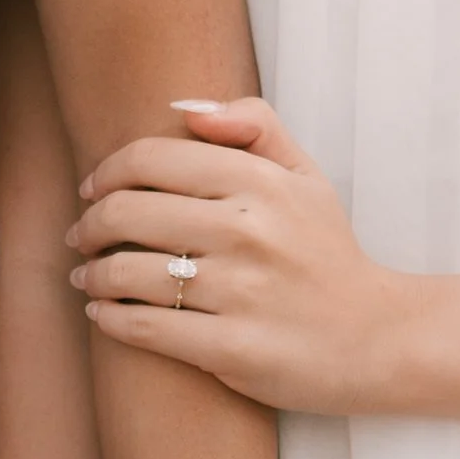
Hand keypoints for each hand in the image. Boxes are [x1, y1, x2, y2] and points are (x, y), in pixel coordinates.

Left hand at [68, 96, 430, 413]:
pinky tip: (102, 314)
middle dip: (89, 224)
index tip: (92, 189)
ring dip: (91, 275)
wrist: (379, 339)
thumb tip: (182, 107)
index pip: (150, 159)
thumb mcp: (306, 176)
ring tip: (87, 277)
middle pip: (127, 211)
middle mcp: (248, 231)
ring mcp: (239, 293)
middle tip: (80, 235)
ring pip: (126, 272)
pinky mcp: (231, 350)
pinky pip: (144, 327)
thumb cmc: (328, 253)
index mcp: (261, 183)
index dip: (106, 171)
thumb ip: (254, 125)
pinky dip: (109, 319)